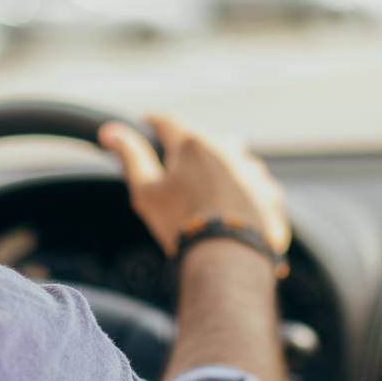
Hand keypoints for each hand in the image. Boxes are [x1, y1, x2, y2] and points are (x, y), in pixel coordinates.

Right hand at [98, 113, 290, 258]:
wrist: (229, 259)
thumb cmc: (182, 224)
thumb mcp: (146, 191)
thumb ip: (130, 156)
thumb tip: (110, 130)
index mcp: (193, 144)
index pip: (168, 122)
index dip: (154, 122)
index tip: (147, 122)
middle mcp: (228, 149)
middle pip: (204, 140)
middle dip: (191, 150)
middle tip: (178, 171)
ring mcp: (253, 172)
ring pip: (233, 161)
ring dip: (221, 170)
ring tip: (208, 198)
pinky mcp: (271, 196)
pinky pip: (255, 187)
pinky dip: (244, 195)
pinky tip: (233, 215)